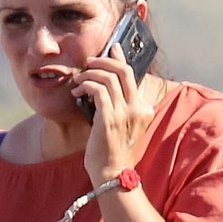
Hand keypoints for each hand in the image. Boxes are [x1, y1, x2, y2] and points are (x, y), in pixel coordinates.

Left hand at [74, 41, 155, 186]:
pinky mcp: (110, 119)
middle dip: (104, 60)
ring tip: (79, 80)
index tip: (111, 48)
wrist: (111, 173)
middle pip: (123, 70)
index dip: (120, 58)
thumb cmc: (112, 150)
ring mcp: (125, 113)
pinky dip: (86, 86)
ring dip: (90, 74)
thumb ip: (119, 104)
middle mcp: (138, 108)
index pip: (132, 75)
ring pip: (108, 78)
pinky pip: (98, 90)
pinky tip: (77, 91)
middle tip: (89, 62)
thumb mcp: (122, 124)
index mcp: (144, 109)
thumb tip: (107, 81)